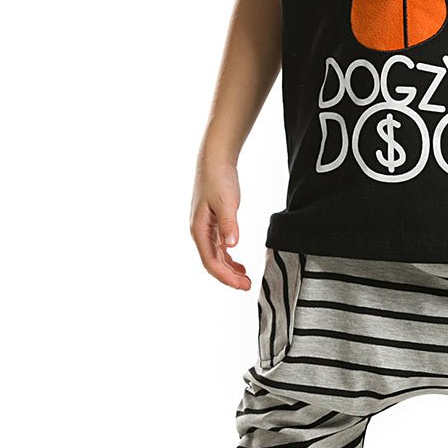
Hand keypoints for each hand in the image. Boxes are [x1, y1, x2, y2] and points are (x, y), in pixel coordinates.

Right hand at [190, 157, 251, 289]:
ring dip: (230, 270)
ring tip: (246, 279)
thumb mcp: (227, 202)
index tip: (242, 285)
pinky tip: (239, 264)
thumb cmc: (218, 179)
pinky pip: (219, 248)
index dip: (226, 276)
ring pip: (216, 257)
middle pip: (213, 263)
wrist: (215, 161)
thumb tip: (231, 246)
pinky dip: (229, 258)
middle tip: (248, 286)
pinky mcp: (213, 224)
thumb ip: (229, 224)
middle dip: (229, 277)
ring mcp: (206, 229)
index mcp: (199, 230)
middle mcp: (200, 232)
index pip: (210, 262)